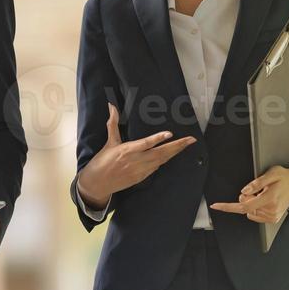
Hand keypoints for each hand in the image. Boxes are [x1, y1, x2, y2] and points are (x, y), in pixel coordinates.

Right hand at [75, 102, 196, 206]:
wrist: (97, 184)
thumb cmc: (101, 162)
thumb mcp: (108, 142)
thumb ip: (112, 123)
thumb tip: (111, 105)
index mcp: (127, 150)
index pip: (145, 144)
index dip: (158, 139)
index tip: (169, 134)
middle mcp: (136, 161)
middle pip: (160, 153)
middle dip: (177, 146)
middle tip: (191, 140)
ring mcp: (140, 171)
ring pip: (161, 160)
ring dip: (174, 153)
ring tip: (186, 145)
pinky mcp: (141, 178)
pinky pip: (156, 167)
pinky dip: (164, 160)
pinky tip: (171, 155)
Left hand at [209, 167, 288, 223]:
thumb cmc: (286, 178)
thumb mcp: (273, 173)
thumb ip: (257, 182)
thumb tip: (244, 190)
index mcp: (270, 198)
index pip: (244, 205)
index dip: (228, 206)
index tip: (216, 205)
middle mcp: (271, 210)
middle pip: (245, 207)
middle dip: (246, 197)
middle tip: (258, 189)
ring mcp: (272, 216)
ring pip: (249, 211)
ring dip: (252, 202)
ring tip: (265, 194)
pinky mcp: (272, 219)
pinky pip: (254, 215)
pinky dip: (256, 207)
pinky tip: (265, 200)